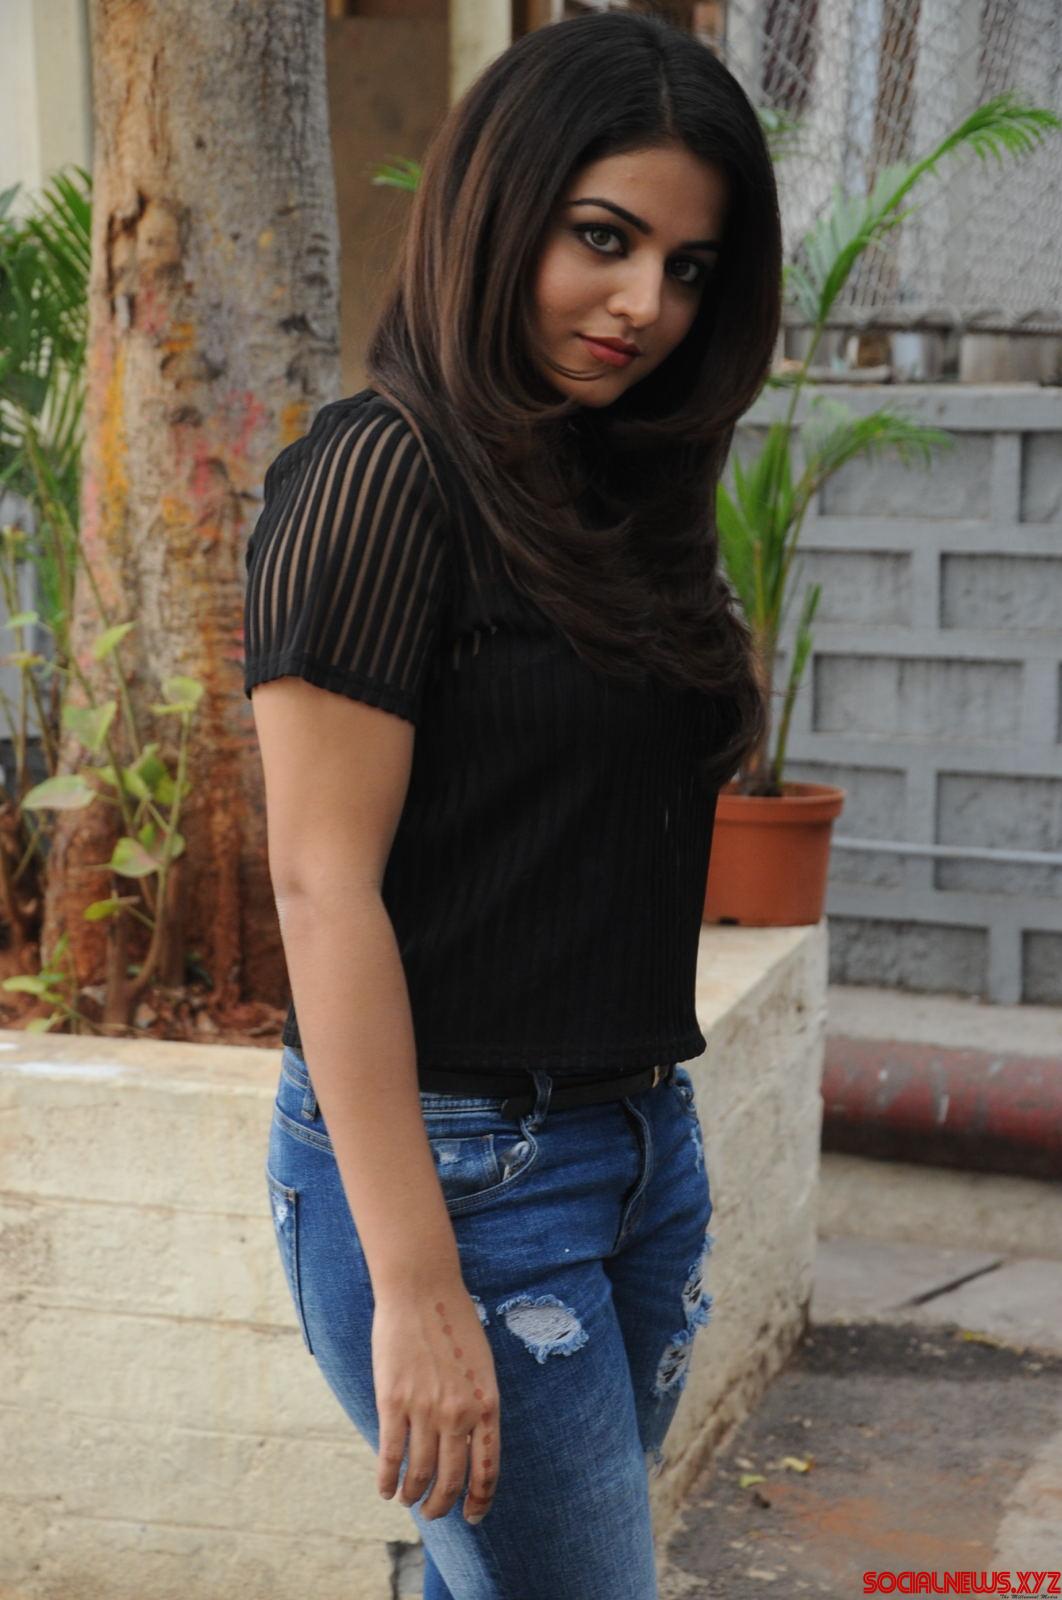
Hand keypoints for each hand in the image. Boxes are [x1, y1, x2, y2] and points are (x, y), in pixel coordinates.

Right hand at [372, 1284, 499, 1523]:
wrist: (421, 1289)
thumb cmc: (454, 1321)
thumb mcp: (481, 1365)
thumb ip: (476, 1404)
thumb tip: (468, 1443)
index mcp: (486, 1403)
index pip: (487, 1468)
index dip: (479, 1499)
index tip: (472, 1516)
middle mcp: (459, 1412)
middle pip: (451, 1479)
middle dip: (441, 1505)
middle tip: (433, 1512)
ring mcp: (425, 1408)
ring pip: (419, 1472)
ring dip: (412, 1494)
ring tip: (407, 1499)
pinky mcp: (393, 1401)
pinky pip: (390, 1454)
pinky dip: (386, 1479)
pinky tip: (385, 1488)